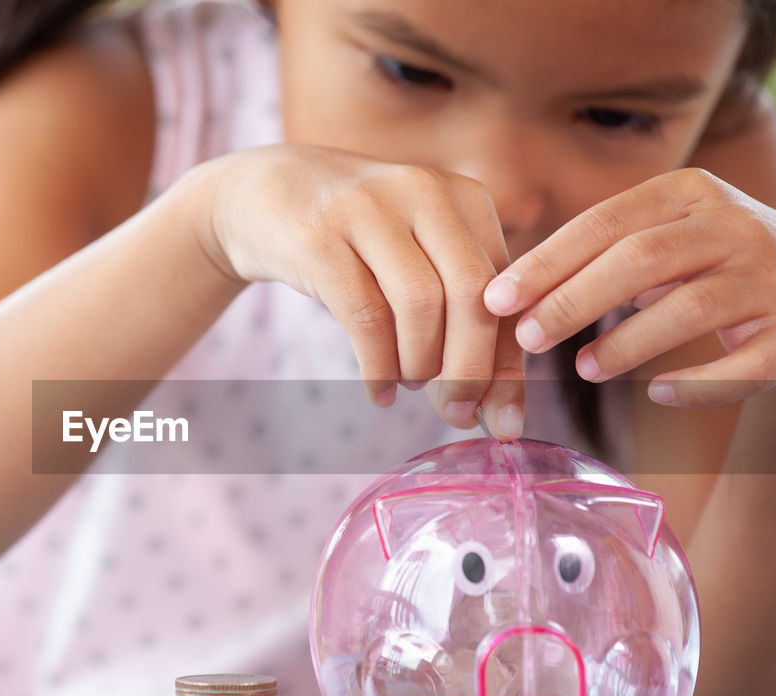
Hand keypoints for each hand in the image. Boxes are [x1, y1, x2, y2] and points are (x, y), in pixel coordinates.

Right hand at [195, 144, 524, 438]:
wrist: (267, 193)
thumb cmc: (357, 241)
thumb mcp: (418, 257)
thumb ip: (461, 315)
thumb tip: (498, 410)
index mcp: (465, 198)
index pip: (506, 290)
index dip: (509, 363)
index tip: (504, 422)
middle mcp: (423, 193)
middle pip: (471, 295)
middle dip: (471, 369)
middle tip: (458, 412)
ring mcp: (368, 210)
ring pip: (421, 305)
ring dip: (420, 365)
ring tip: (408, 384)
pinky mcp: (320, 238)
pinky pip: (365, 316)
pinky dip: (378, 368)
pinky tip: (379, 391)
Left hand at [481, 168, 775, 405]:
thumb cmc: (713, 268)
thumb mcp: (666, 238)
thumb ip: (599, 254)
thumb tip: (506, 294)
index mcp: (690, 193)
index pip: (604, 222)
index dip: (546, 262)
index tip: (494, 300)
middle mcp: (734, 227)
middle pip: (639, 260)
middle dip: (571, 301)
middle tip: (524, 339)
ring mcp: (769, 280)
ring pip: (686, 310)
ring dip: (624, 345)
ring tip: (582, 369)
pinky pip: (740, 365)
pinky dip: (695, 383)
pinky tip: (657, 394)